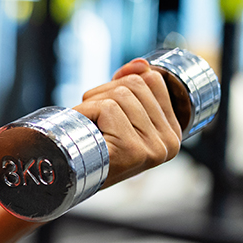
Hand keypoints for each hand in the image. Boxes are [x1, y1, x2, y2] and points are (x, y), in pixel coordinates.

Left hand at [74, 58, 183, 187]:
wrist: (68, 179)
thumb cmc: (94, 148)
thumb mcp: (117, 115)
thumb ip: (132, 88)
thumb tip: (141, 64)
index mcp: (173, 132)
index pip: (152, 80)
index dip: (121, 81)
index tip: (104, 104)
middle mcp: (169, 142)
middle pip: (135, 85)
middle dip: (103, 93)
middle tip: (91, 119)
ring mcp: (154, 148)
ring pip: (120, 95)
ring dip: (91, 104)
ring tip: (88, 127)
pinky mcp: (134, 151)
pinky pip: (106, 108)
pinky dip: (84, 112)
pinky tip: (83, 132)